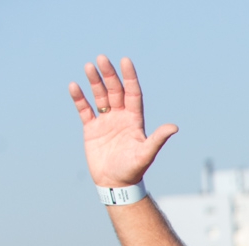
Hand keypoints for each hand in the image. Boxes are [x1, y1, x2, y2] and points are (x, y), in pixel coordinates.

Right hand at [68, 55, 177, 187]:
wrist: (116, 184)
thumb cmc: (133, 170)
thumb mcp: (146, 153)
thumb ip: (158, 139)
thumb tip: (174, 127)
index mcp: (134, 120)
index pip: (132, 93)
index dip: (129, 77)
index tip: (125, 61)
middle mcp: (121, 117)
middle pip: (115, 90)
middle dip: (109, 75)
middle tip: (102, 58)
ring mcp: (106, 122)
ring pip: (100, 96)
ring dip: (94, 81)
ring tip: (88, 66)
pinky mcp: (92, 129)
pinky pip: (84, 109)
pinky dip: (79, 98)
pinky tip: (74, 86)